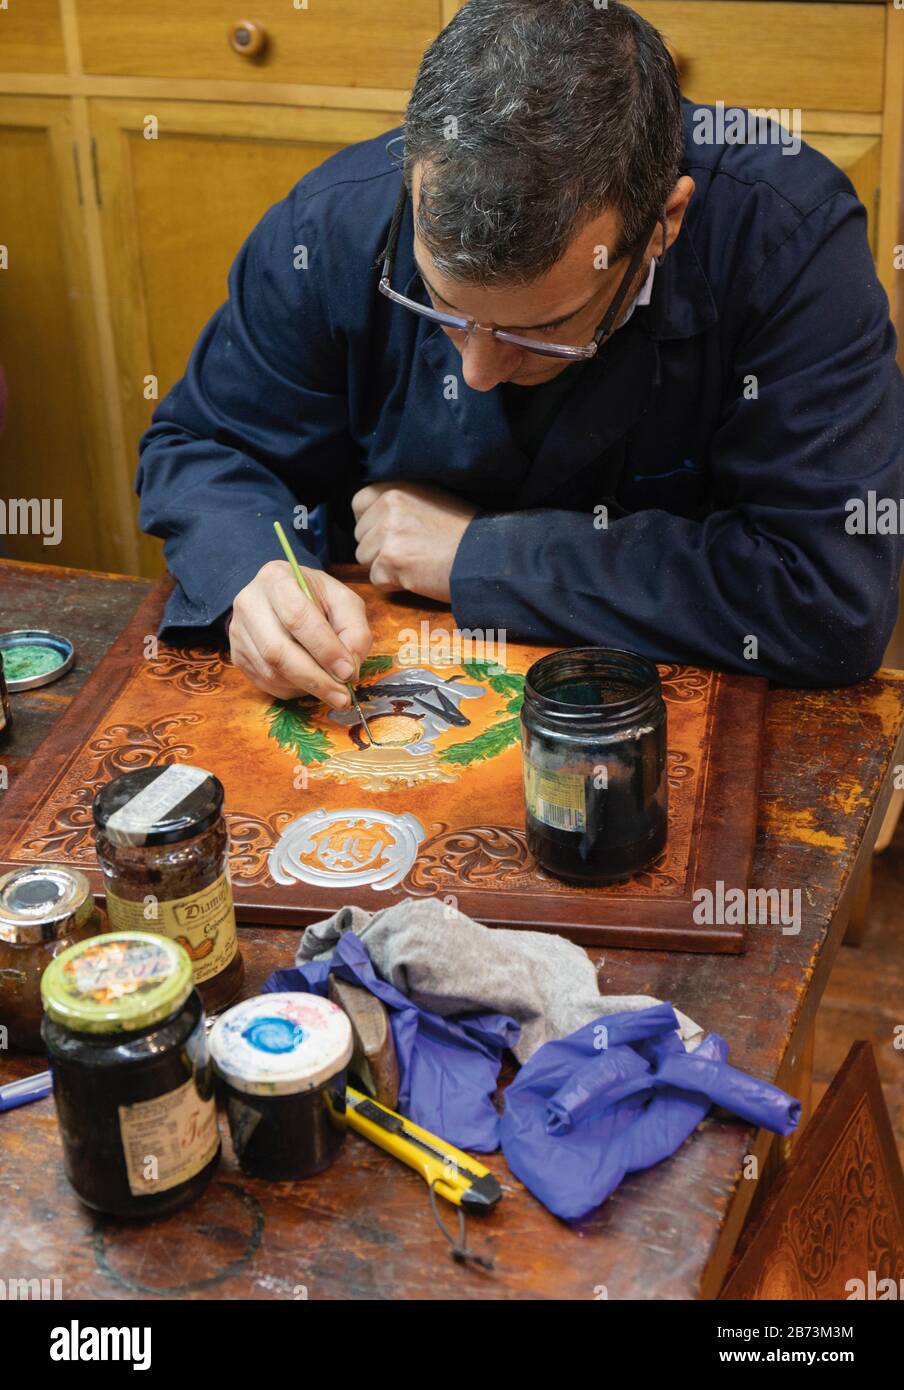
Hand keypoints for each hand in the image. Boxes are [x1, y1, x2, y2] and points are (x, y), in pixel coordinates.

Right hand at [229, 561, 371, 702]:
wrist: (284, 598)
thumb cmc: (317, 598)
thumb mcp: (343, 602)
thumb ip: (354, 631)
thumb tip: (349, 668)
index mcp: (276, 578)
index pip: (297, 617)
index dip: (324, 648)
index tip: (347, 671)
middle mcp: (250, 603)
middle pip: (278, 650)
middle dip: (315, 678)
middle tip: (342, 696)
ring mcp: (239, 631)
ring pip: (270, 670)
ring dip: (306, 687)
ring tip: (332, 691)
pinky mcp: (237, 655)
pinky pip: (265, 681)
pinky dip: (292, 689)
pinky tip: (310, 684)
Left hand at [352, 482, 476, 600]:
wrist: (484, 555)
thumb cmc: (462, 532)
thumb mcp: (430, 499)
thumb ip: (400, 503)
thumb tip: (374, 517)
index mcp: (396, 487)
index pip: (359, 503)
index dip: (370, 522)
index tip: (389, 533)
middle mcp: (389, 505)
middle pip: (361, 536)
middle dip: (379, 548)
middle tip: (411, 552)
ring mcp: (388, 532)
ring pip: (365, 559)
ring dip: (386, 567)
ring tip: (416, 563)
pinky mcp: (391, 560)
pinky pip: (377, 579)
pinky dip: (394, 584)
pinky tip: (417, 576)